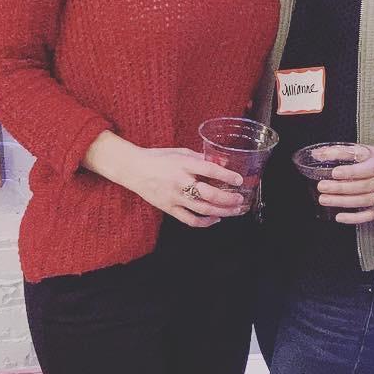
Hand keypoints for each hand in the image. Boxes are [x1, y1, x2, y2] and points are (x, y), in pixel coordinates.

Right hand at [84, 132, 248, 227]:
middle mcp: (180, 182)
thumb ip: (200, 158)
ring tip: (234, 211)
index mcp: (183, 164)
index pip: (209, 170)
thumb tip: (221, 164)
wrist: (133, 169)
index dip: (226, 175)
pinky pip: (190, 220)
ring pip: (202, 209)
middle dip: (228, 199)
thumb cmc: (157, 158)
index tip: (239, 180)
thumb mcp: (180, 152)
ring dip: (222, 212)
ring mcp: (174, 197)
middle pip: (208, 194)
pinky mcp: (169, 208)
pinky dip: (205, 222)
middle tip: (240, 199)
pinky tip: (215, 218)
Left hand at [317, 146, 373, 224]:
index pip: (367, 168)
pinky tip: (339, 216)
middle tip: (322, 186)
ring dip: (342, 201)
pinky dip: (354, 218)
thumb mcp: (366, 151)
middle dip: (340, 188)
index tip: (335, 172)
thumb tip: (317, 153)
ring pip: (363, 200)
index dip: (351, 172)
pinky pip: (369, 215)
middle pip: (362, 186)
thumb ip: (343, 151)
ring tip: (324, 199)